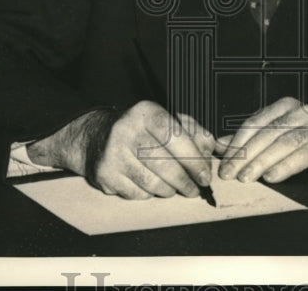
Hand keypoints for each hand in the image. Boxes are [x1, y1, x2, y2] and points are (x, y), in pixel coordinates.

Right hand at [27, 102, 214, 198]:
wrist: (95, 137)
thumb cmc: (141, 130)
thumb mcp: (166, 120)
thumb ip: (193, 131)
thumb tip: (211, 149)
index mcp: (146, 112)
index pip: (174, 136)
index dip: (194, 158)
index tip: (205, 175)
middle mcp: (126, 130)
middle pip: (164, 164)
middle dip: (185, 181)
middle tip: (196, 189)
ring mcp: (113, 154)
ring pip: (152, 183)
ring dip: (170, 190)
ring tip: (176, 189)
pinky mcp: (105, 175)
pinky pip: (137, 193)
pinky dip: (150, 194)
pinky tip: (152, 187)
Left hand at [215, 97, 307, 183]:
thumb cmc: (305, 153)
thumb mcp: (273, 146)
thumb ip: (248, 144)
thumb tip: (218, 145)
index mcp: (284, 108)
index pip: (253, 123)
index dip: (236, 145)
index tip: (223, 165)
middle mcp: (301, 111)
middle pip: (266, 133)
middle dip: (245, 155)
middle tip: (230, 174)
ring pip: (283, 141)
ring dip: (262, 161)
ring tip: (247, 178)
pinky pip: (305, 153)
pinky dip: (286, 165)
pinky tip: (272, 177)